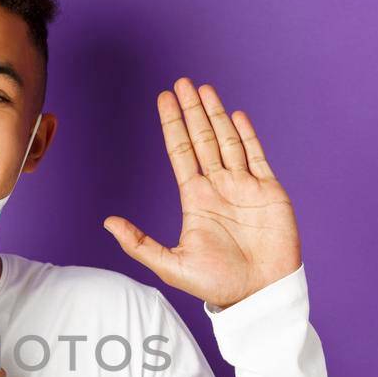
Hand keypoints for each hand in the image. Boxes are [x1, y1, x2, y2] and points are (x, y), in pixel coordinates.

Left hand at [103, 79, 301, 307]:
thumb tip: (107, 223)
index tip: (163, 99)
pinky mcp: (270, 191)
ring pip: (227, 140)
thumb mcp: (170, 265)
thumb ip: (139, 243)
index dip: (172, 125)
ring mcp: (244, 187)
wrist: (259, 294)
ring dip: (216, 114)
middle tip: (182, 82)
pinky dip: (247, 134)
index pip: (180, 152)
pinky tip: (236, 115)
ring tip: (204, 89)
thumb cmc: (217, 285)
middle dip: (192, 110)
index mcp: (195, 199)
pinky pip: (257, 155)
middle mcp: (219, 187)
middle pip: (202, 138)